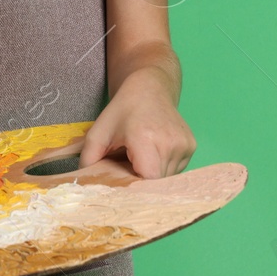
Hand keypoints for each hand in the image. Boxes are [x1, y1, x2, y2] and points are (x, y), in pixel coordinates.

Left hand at [76, 69, 195, 178]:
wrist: (150, 88)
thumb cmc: (123, 110)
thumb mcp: (98, 132)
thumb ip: (89, 159)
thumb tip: (85, 186)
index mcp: (146, 138)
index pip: (147, 180)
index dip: (135, 187)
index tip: (123, 183)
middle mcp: (170, 143)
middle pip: (156, 183)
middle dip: (141, 182)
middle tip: (129, 167)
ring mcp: (184, 145)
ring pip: (167, 179)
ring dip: (152, 175)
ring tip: (141, 156)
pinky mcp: (191, 146)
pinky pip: (176, 170)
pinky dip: (163, 167)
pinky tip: (154, 151)